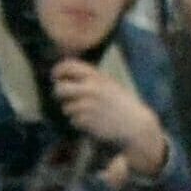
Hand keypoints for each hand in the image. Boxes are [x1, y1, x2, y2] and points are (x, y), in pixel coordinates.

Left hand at [53, 59, 168, 180]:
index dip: (58, 70)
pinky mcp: (87, 121)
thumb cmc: (121, 104)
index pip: (68, 66)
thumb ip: (90, 79)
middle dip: (58, 93)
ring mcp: (87, 106)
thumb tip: (65, 76)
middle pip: (60, 88)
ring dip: (72, 111)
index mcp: (97, 76)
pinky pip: (73, 121)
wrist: (135, 124)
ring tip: (88, 112)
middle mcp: (90, 89)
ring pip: (66, 107)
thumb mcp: (109, 84)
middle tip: (63, 97)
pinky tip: (92, 122)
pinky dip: (79, 122)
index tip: (55, 76)